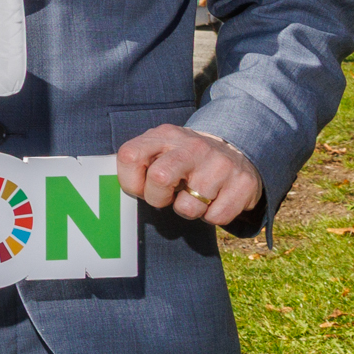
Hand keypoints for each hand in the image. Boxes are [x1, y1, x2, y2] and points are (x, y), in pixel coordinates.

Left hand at [118, 125, 263, 228]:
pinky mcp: (244, 183)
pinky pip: (216, 217)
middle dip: (157, 199)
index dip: (130, 181)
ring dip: (187, 211)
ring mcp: (220, 164)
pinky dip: (211, 217)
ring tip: (193, 197)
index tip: (141, 188)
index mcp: (165, 135)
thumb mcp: (160, 149)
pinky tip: (215, 200)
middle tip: (166, 198)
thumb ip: (137, 163)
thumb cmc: (185, 159)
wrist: (238, 152)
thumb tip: (109, 193)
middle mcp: (193, 146)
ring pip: (188, 206)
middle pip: (159, 177)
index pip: (129, 156)